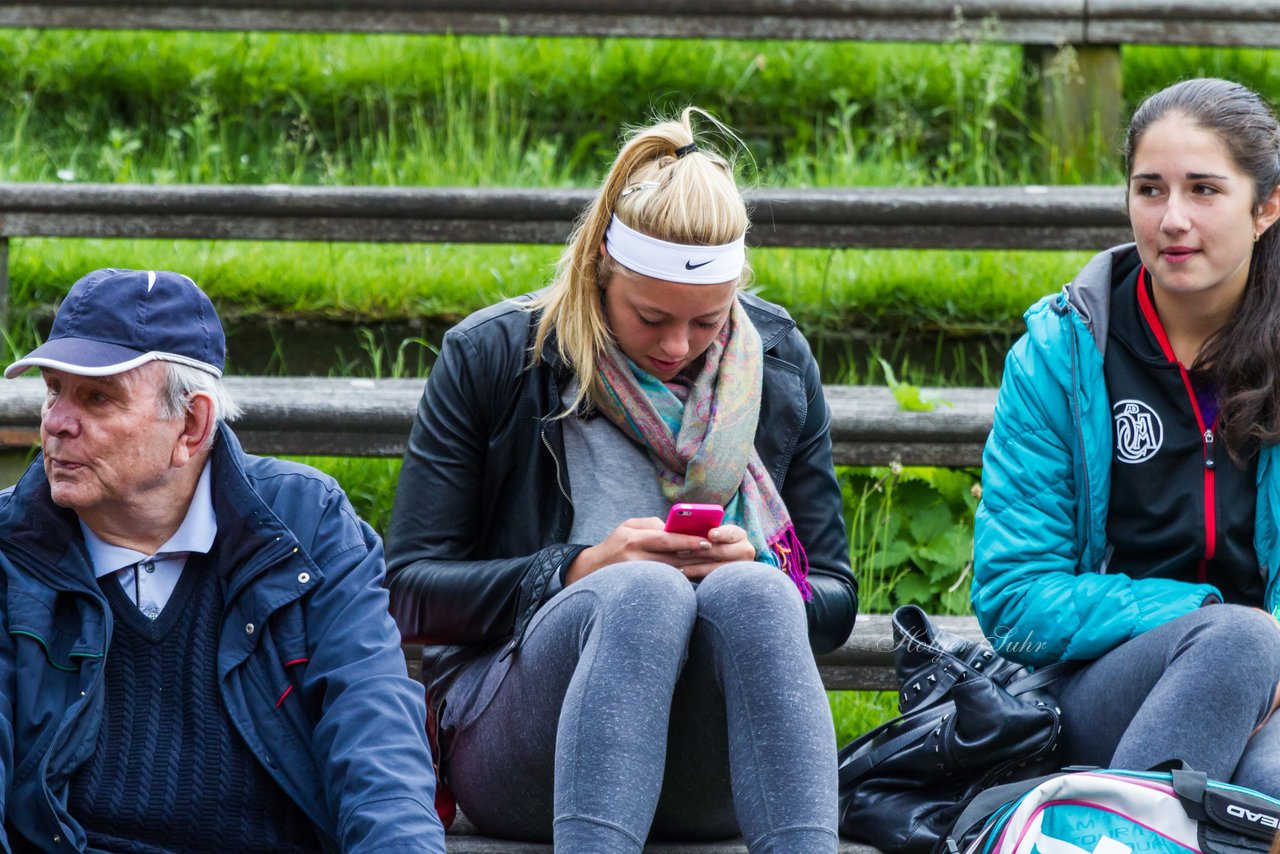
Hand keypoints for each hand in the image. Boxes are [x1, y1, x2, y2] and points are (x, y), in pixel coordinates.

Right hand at [564, 519, 753, 584]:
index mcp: (633, 538)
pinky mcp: (637, 587)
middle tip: (717, 555)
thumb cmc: (614, 545)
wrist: (588, 572)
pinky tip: (695, 579)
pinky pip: (663, 583)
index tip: (707, 541)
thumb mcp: (627, 527)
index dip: (687, 540)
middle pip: (671, 558)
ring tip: (712, 567)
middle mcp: (633, 557)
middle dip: (696, 556)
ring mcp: (635, 575)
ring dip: (692, 570)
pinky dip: (680, 581)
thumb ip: (651, 525)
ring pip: (670, 573)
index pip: (665, 539)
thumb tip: (675, 529)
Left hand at [677, 524, 755, 579]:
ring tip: (677, 565)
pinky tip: (682, 572)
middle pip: (722, 551)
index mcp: (739, 535)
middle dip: (700, 551)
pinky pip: (712, 579)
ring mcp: (740, 568)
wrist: (721, 556)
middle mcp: (745, 551)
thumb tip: (686, 527)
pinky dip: (695, 574)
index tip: (710, 534)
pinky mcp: (730, 579)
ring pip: (715, 568)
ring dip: (694, 566)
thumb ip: (704, 529)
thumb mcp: (711, 532)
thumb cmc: (710, 538)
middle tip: (680, 552)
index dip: (720, 533)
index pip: (731, 533)